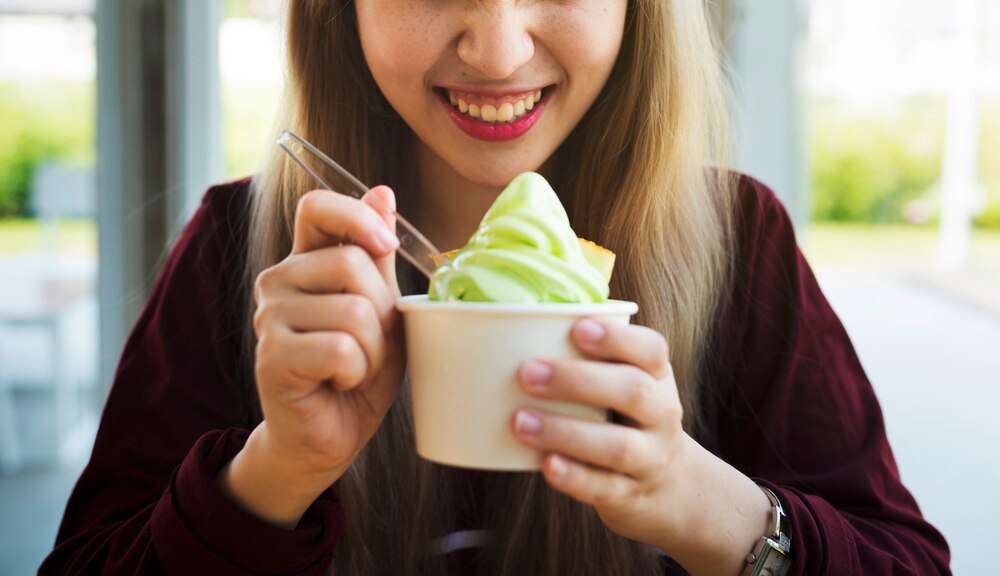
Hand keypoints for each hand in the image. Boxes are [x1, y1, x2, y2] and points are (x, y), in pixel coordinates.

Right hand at [218, 186, 405, 527]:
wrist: (328, 436)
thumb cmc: (356, 371)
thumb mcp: (381, 309)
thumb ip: (378, 257)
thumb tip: (383, 192)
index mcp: (305, 261)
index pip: (316, 206)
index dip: (357, 216)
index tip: (386, 245)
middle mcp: (279, 280)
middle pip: (352, 264)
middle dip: (383, 313)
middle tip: (369, 345)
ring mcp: (269, 317)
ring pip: (354, 312)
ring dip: (374, 351)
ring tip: (354, 368)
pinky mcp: (271, 356)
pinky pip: (341, 349)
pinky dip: (356, 372)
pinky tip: (339, 383)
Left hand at [511, 318, 769, 573]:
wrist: (669, 488)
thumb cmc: (626, 420)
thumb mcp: (623, 385)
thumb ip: (586, 360)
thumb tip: (512, 326)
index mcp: (657, 378)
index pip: (652, 350)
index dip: (617, 338)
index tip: (577, 328)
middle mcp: (661, 416)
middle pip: (633, 392)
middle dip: (578, 380)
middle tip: (527, 373)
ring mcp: (650, 459)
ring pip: (618, 445)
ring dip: (565, 432)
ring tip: (520, 421)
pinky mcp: (629, 496)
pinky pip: (604, 487)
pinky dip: (574, 476)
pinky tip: (545, 463)